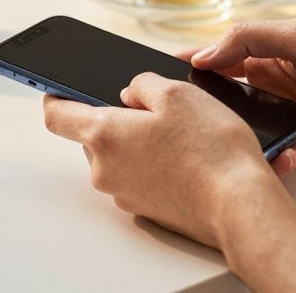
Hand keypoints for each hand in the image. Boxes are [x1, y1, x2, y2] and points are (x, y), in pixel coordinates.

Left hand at [43, 73, 281, 247]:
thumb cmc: (211, 149)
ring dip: (139, 143)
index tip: (59, 88)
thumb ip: (142, 84)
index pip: (56, 115)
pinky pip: (140, 177)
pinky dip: (155, 165)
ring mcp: (125, 194)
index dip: (55, 96)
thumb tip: (130, 94)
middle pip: (94, 136)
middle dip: (116, 119)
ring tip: (181, 135)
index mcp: (103, 135)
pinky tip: (186, 158)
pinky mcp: (147, 210)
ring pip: (120, 157)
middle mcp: (105, 170)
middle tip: (154, 109)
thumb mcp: (176, 92)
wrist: (240, 204)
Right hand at [185, 18, 295, 168]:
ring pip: (247, 126)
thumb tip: (204, 54)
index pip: (221, 54)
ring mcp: (290, 113)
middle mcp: (276, 81)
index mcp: (272, 50)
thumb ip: (249, 39)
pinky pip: (275, 152)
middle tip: (183, 114)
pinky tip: (275, 154)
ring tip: (226, 138)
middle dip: (205, 104)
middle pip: (227, 94)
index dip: (192, 63)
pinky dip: (269, 156)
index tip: (159, 73)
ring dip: (237, 132)